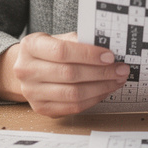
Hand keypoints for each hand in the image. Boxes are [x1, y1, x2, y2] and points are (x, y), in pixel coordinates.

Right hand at [11, 32, 129, 117]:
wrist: (28, 69)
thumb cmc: (48, 51)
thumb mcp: (58, 38)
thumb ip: (78, 41)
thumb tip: (107, 48)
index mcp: (30, 46)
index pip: (62, 52)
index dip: (89, 55)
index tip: (110, 56)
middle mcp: (26, 70)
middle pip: (70, 74)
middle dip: (101, 72)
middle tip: (121, 69)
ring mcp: (32, 92)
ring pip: (73, 94)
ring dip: (101, 87)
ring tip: (117, 80)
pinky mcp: (41, 108)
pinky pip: (73, 107)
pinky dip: (93, 99)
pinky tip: (104, 90)